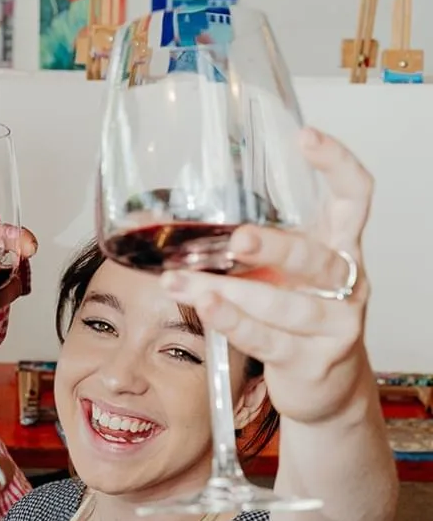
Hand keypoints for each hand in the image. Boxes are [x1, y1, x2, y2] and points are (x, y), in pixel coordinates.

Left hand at [160, 129, 372, 424]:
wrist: (324, 383)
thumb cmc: (294, 311)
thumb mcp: (280, 270)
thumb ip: (247, 244)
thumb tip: (166, 216)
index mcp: (340, 245)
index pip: (355, 196)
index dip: (337, 164)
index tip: (304, 137)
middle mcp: (347, 281)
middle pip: (316, 258)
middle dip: (274, 247)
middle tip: (236, 239)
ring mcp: (336, 324)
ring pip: (285, 305)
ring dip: (230, 293)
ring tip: (182, 283)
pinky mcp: (315, 360)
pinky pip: (270, 340)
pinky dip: (234, 323)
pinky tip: (207, 309)